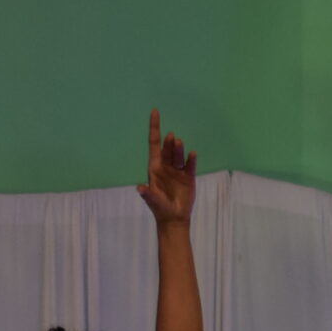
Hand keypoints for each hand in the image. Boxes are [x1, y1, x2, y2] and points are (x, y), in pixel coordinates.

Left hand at [137, 108, 196, 227]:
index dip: (154, 128)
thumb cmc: (160, 208)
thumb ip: (148, 194)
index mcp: (154, 168)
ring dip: (178, 149)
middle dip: (169, 143)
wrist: (174, 218)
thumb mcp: (153, 200)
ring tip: (179, 143)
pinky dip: (190, 159)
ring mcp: (177, 171)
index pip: (154, 144)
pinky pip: (189, 165)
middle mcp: (166, 166)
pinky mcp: (188, 177)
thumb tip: (139, 188)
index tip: (154, 112)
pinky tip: (192, 154)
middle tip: (171, 137)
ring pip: (178, 156)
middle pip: (167, 150)